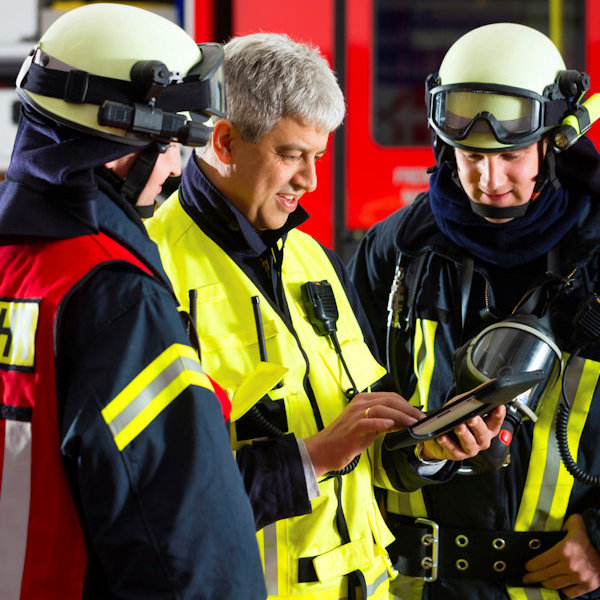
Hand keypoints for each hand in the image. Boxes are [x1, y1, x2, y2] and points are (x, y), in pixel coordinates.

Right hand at [304, 392, 422, 476]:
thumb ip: (384, 422)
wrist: (324, 450)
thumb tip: (403, 421)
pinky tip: (391, 425)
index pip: (391, 397)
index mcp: (364, 400)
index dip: (407, 405)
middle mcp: (359, 404)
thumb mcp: (369, 428)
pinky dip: (380, 422)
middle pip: (389, 401)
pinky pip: (367, 422)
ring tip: (413, 424)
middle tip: (421, 420)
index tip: (420, 415)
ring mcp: (355, 415)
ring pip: (381, 408)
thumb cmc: (346, 440)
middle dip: (409, 410)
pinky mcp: (351, 428)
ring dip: (400, 416)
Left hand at [420, 404, 505, 460]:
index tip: (498, 407)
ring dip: (464, 435)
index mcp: (487, 428)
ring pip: (470, 444)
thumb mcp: (464, 405)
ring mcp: (470, 449)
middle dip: (478, 426)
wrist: (439, 438)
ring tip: (458, 426)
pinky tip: (442, 436)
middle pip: (483, 434)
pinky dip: (448, 443)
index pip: (496, 422)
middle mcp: (481, 440)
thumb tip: (489, 383)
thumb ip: (476, 396)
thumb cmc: (455, 419)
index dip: (498, 416)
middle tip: (472, 418)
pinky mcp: (457, 455)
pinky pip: (453, 450)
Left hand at [522, 513, 599, 597]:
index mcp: (564, 550)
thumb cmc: (589, 534)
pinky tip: (558, 585)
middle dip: (533, 577)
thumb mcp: (573, 523)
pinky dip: (563, 590)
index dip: (531, 566)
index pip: (540, 562)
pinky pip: (570, 592)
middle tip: (526, 578)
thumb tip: (547, 527)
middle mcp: (570, 565)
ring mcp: (580, 577)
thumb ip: (560, 525)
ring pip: (556, 584)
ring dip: (545, 584)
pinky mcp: (589, 585)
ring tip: (540, 582)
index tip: (526, 567)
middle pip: (545, 575)